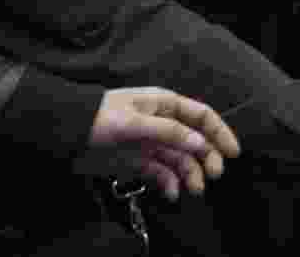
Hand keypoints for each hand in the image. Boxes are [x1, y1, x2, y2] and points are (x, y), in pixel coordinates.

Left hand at [75, 87, 240, 200]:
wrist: (66, 132)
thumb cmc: (100, 117)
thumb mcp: (135, 122)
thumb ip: (168, 132)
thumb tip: (199, 142)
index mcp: (165, 105)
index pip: (201, 116)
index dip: (220, 132)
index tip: (233, 152)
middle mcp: (163, 124)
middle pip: (195, 140)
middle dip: (207, 157)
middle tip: (214, 175)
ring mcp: (152, 143)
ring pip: (181, 159)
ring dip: (191, 174)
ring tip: (195, 190)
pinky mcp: (139, 161)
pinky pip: (162, 173)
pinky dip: (170, 183)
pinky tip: (173, 193)